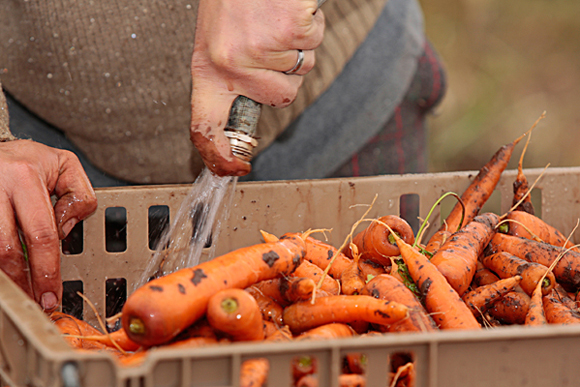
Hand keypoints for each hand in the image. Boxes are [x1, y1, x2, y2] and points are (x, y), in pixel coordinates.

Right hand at [0, 140, 96, 310]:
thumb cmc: (30, 159)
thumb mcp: (66, 166)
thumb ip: (78, 196)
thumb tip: (65, 228)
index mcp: (24, 176)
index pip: (42, 234)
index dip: (46, 270)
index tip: (52, 293)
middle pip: (7, 249)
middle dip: (23, 281)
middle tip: (37, 301)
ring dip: (7, 277)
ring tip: (22, 291)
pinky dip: (0, 262)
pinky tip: (9, 273)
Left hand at [190, 0, 324, 175]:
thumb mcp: (219, 37)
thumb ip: (231, 74)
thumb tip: (245, 114)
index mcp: (207, 65)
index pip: (206, 122)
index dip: (219, 153)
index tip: (232, 168)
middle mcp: (230, 62)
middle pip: (280, 98)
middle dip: (286, 74)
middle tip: (271, 39)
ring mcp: (260, 49)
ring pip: (300, 71)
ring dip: (298, 46)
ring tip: (276, 17)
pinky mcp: (288, 31)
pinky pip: (313, 43)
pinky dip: (311, 25)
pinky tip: (290, 8)